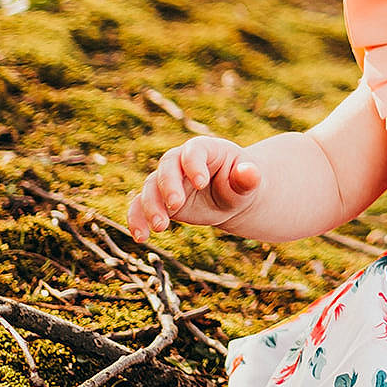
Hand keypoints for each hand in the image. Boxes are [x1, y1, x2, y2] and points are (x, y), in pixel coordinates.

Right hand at [128, 136, 260, 241]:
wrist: (230, 197)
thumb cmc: (240, 184)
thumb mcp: (248, 182)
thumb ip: (247, 178)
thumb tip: (249, 172)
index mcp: (205, 149)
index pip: (193, 151)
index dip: (194, 164)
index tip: (201, 183)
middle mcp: (181, 161)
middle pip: (167, 166)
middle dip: (168, 186)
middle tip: (176, 207)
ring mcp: (167, 180)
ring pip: (150, 187)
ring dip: (150, 206)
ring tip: (160, 227)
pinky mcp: (158, 200)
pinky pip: (139, 206)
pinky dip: (136, 220)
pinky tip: (140, 237)